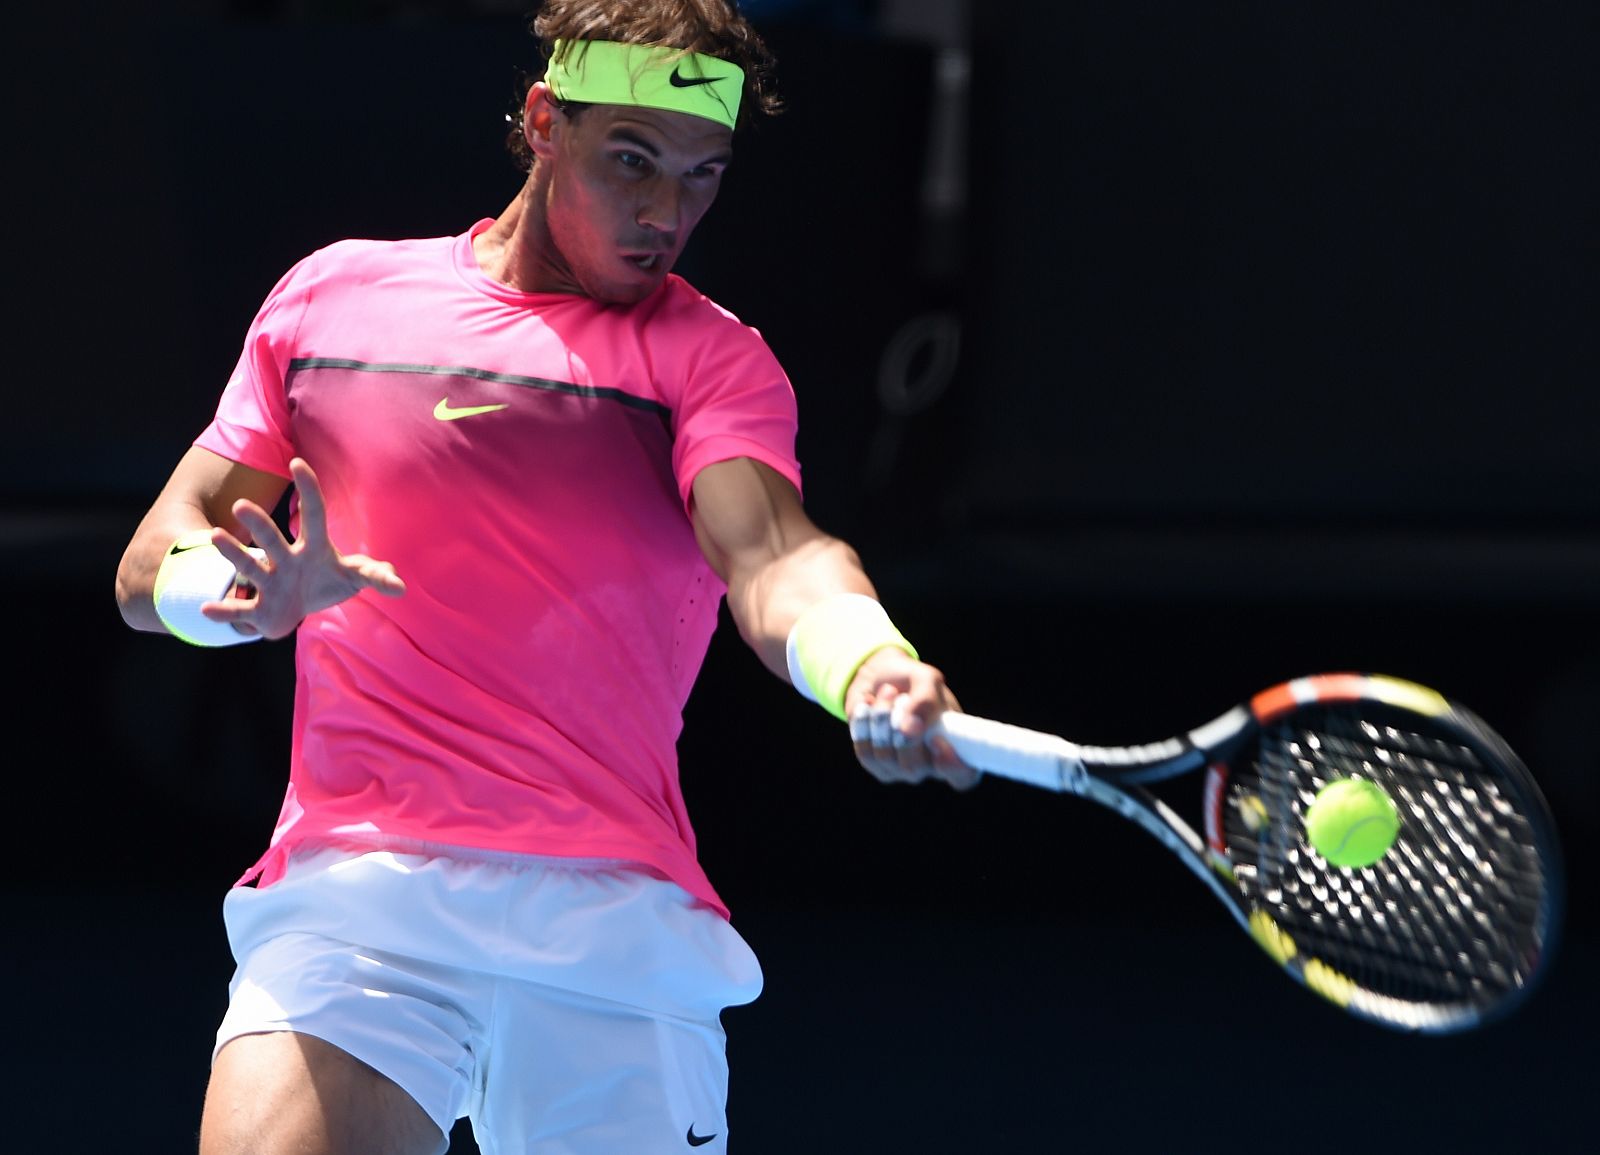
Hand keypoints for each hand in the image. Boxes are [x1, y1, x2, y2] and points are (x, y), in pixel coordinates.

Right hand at [201, 457, 405, 638]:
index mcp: (313, 548)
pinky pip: (240, 611)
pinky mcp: (259, 612)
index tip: (299, 464)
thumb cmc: (326, 582)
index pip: (313, 513)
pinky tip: (206, 609)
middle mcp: (286, 560)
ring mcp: (270, 584)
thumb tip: (398, 585)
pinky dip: (225, 611)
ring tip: (217, 536)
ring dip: (234, 553)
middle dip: (260, 525)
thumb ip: (374, 574)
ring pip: (251, 567)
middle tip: (241, 505)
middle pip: (275, 540)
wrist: (297, 611)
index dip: (308, 490)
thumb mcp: (353, 576)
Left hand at [845, 647, 979, 790]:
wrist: (881, 678)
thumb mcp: (926, 679)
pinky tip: (868, 705)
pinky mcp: (877, 765)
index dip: (952, 767)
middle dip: (901, 730)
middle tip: (901, 698)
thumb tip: (911, 728)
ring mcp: (902, 768)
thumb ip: (926, 700)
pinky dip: (864, 725)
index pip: (964, 776)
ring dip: (881, 720)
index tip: (937, 740)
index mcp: (956, 746)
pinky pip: (866, 753)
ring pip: (886, 758)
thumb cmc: (912, 682)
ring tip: (886, 692)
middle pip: (914, 768)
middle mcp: (931, 765)